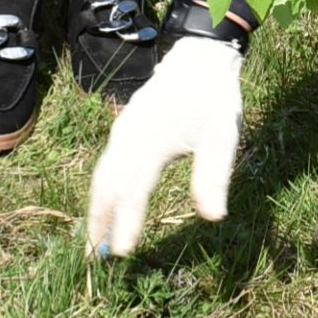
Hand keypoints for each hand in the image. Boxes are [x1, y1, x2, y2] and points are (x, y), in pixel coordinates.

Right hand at [85, 36, 244, 256]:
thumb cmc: (213, 99)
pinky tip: (105, 205)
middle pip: (107, 186)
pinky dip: (101, 190)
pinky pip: (106, 165)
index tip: (122, 254)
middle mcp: (129, 137)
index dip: (127, 223)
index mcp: (151, 141)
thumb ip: (214, 177)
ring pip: (102, 176)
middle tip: (95, 259)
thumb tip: (213, 217)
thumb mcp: (222, 137)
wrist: (199, 58)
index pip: (134, 190)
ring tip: (94, 240)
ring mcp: (123, 132)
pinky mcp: (124, 130)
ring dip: (96, 208)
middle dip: (99, 222)